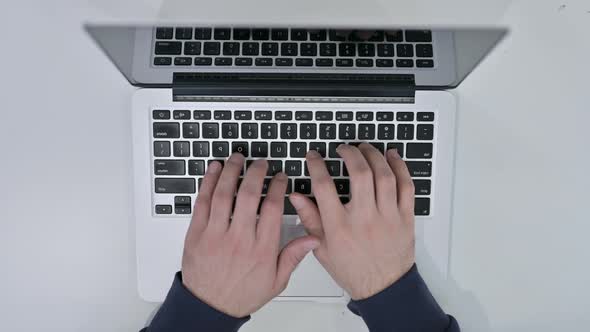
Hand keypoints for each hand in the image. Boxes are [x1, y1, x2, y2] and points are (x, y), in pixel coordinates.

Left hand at [181, 153, 319, 316]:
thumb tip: (312, 239)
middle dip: (257, 172)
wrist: (208, 308)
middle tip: (261, 162)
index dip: (278, 187)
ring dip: (232, 171)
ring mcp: (216, 235)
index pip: (273, 208)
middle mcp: (239, 239)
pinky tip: (214, 169)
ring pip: (224, 194)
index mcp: (261, 249)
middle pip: (249, 195)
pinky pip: (202, 202)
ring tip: (238, 158)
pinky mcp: (197, 233)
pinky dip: (207, 182)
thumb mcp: (276, 281)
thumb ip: (293, 256)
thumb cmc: (240, 294)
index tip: (280, 177)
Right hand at [289, 144, 415, 299]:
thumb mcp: (322, 248)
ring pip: (384, 175)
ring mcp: (387, 216)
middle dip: (350, 153)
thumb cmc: (353, 270)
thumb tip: (297, 197)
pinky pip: (406, 186)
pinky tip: (392, 157)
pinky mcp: (405, 217)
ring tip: (365, 148)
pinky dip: (400, 167)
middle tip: (344, 148)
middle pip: (359, 173)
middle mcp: (364, 218)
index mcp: (340, 226)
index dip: (316, 165)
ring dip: (374, 155)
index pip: (324, 186)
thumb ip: (309, 219)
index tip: (314, 156)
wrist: (384, 288)